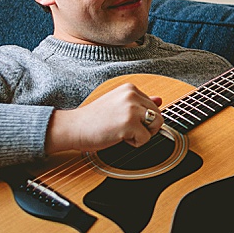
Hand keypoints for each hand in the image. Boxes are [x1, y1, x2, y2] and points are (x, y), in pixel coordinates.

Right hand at [45, 82, 163, 153]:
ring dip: (143, 134)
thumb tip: (160, 100)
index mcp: (130, 89)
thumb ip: (139, 102)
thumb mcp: (118, 105)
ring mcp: (131, 108)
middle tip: (123, 128)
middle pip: (158, 116)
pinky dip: (135, 144)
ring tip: (123, 132)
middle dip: (145, 127)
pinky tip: (119, 137)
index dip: (141, 119)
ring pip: (156, 125)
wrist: (74, 128)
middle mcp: (132, 95)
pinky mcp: (129, 124)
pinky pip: (146, 139)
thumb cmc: (94, 119)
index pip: (153, 106)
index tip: (123, 119)